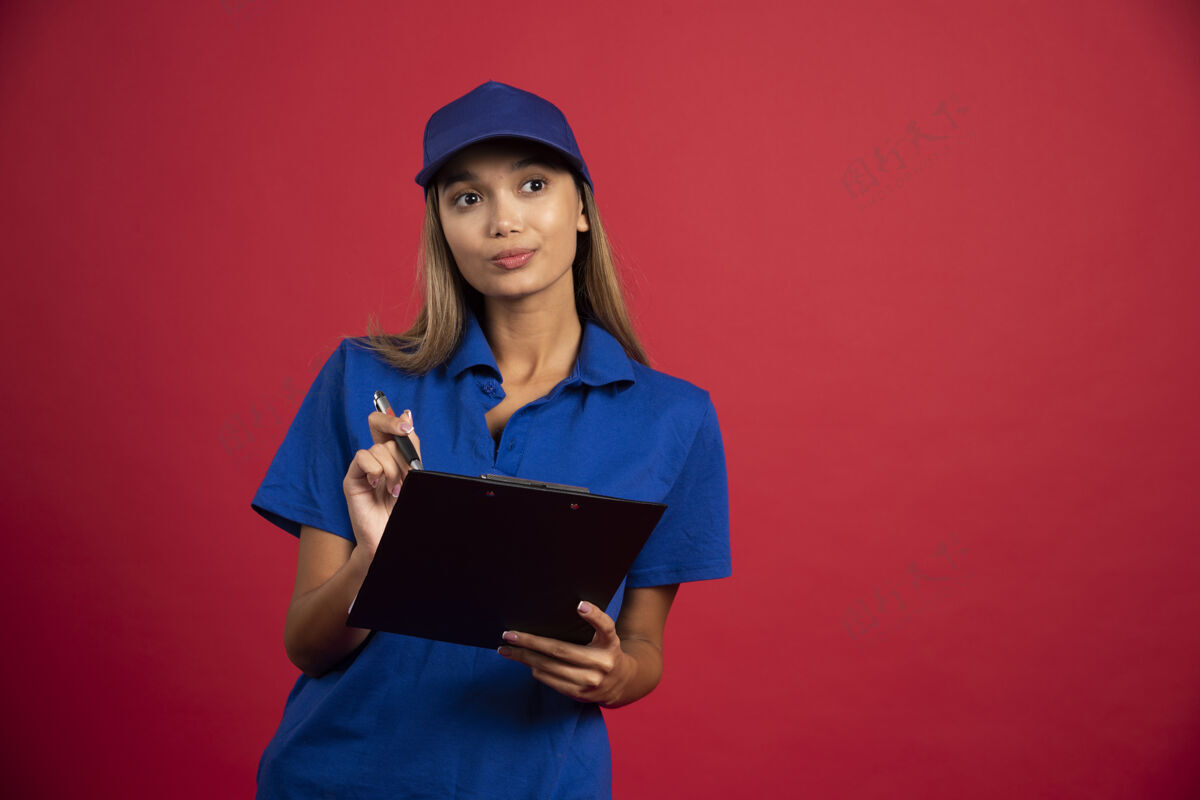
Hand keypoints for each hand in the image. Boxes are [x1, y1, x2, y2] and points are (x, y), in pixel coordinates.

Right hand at [343, 409, 421, 555]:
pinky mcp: (352, 479)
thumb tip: (407, 414)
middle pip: (377, 423)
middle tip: (404, 433)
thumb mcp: (415, 475)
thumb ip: (411, 448)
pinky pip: (362, 458)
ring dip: (393, 467)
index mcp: (393, 455)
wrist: (392, 538)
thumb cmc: (405, 509)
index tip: (407, 424)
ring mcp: (363, 468)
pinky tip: (379, 485)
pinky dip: (376, 470)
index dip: (396, 419)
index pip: (390, 426)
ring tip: (397, 489)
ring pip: (379, 448)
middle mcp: (377, 458)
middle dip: (393, 426)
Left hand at [497, 601, 634, 706]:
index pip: (605, 626)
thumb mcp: (606, 637)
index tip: (580, 605)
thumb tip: (561, 614)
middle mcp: (602, 662)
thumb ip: (592, 626)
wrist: (623, 683)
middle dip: (530, 642)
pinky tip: (525, 662)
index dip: (593, 615)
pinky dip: (535, 670)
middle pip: (560, 650)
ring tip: (507, 650)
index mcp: (610, 642)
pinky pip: (550, 680)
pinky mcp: (580, 694)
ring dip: (524, 658)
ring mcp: (590, 681)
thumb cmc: (607, 652)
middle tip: (509, 634)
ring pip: (549, 667)